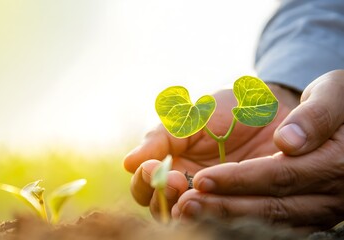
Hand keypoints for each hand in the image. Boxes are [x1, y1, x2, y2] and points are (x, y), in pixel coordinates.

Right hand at [123, 83, 298, 219]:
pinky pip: (223, 219)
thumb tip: (127, 163)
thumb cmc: (227, 109)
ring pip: (187, 218)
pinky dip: (216, 216)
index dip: (144, 181)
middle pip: (159, 209)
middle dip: (162, 198)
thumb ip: (161, 138)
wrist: (272, 109)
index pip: (143, 185)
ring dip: (184, 212)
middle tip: (177, 182)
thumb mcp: (191, 117)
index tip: (154, 167)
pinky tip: (219, 206)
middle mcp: (186, 187)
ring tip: (192, 201)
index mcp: (170, 164)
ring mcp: (212, 199)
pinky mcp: (241, 206)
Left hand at [172, 70, 343, 229]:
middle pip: (270, 206)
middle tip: (185, 203)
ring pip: (267, 220)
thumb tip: (288, 141)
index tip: (203, 178)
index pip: (280, 175)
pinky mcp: (303, 215)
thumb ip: (314, 115)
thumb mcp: (329, 92)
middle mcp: (329, 194)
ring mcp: (317, 209)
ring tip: (187, 211)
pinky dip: (235, 222)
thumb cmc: (327, 100)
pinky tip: (206, 216)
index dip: (240, 179)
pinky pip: (270, 224)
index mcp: (335, 160)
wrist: (327, 118)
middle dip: (225, 205)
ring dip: (224, 218)